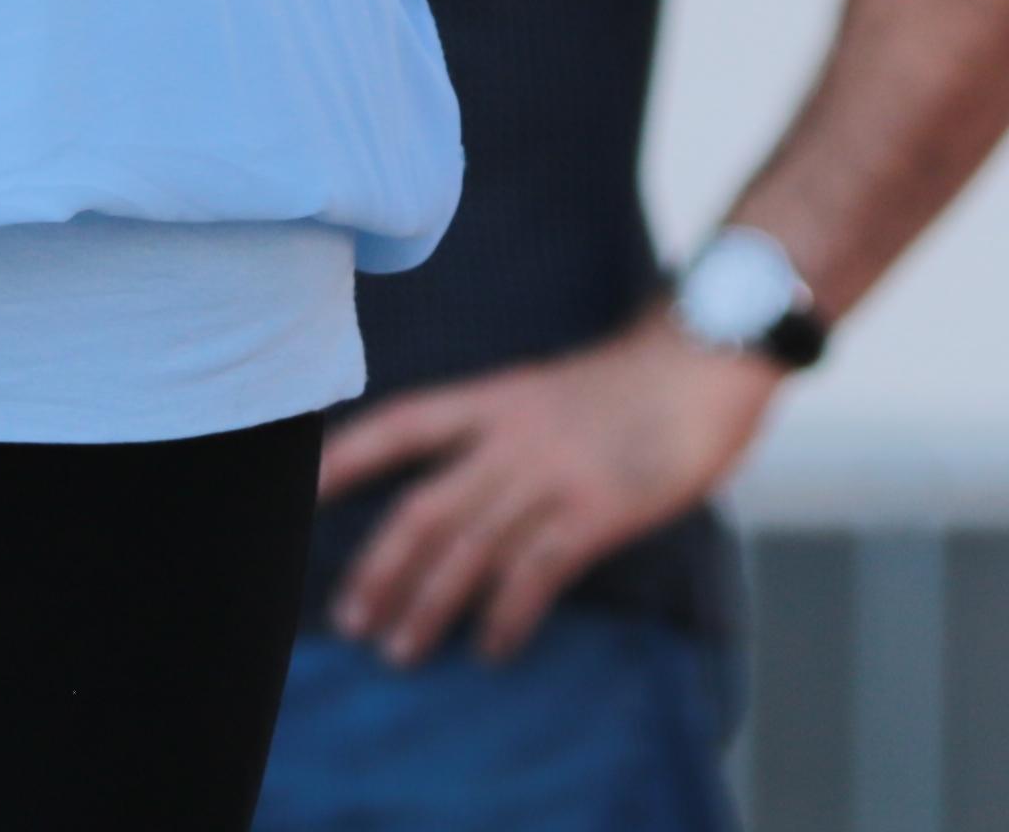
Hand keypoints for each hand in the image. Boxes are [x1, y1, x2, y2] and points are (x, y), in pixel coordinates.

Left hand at [312, 314, 781, 665]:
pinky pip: (536, 572)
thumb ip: (504, 435)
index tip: (301, 494)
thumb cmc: (634, 382)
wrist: (707, 358)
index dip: (347, 458)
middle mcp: (513, 436)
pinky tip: (491, 649)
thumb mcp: (550, 390)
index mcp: (496, 400)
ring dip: (428, 605)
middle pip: (423, 508)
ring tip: (399, 650)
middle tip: (349, 621)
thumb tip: (461, 496)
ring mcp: (555, 472)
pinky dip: (506, 616)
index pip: (401, 424)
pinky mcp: (598, 508)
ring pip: (470, 549)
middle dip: (379, 569)